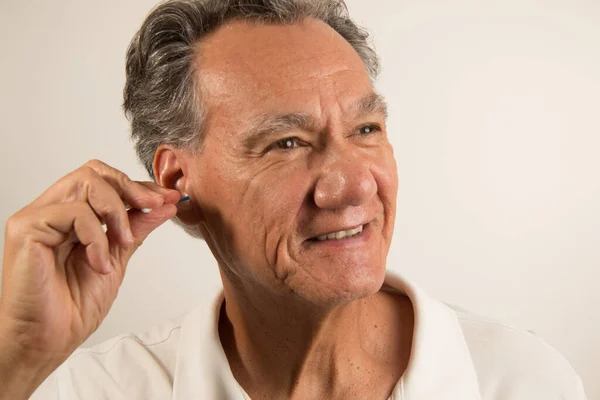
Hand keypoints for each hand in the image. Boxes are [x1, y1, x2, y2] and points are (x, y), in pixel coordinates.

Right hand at [0, 159, 180, 396]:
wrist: (47, 341)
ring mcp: (37, 217)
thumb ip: (136, 229)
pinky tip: (98, 264)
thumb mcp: (117, 259)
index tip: (165, 199)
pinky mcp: (27, 228)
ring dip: (116, 212)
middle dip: (131, 187)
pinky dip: (96, 237)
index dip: (137, 186)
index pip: (103, 182)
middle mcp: (52, 211)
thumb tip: (164, 206)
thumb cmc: (72, 306)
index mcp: (70, 217)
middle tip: (153, 206)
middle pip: (94, 172)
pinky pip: (74, 212)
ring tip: (121, 244)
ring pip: (86, 183)